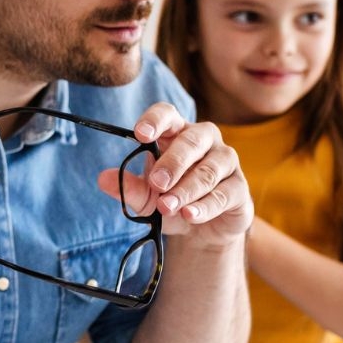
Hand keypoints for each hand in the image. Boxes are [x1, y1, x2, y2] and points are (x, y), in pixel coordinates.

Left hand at [98, 102, 252, 247]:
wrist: (201, 229)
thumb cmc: (171, 200)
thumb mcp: (146, 197)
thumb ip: (129, 187)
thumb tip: (103, 179)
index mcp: (176, 133)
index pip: (168, 114)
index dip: (155, 120)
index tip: (140, 134)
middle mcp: (204, 140)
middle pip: (191, 141)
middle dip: (173, 162)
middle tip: (156, 183)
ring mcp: (225, 162)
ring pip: (209, 170)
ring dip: (187, 189)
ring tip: (168, 206)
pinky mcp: (239, 188)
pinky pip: (224, 193)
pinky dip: (205, 205)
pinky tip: (190, 214)